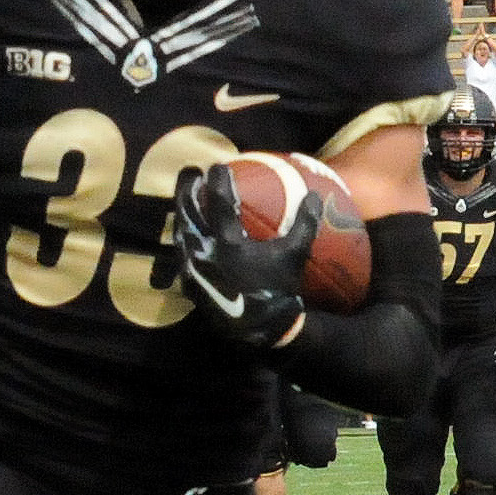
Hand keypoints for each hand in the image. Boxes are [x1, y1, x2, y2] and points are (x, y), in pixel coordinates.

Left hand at [171, 161, 313, 346]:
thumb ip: (304, 224)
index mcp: (229, 242)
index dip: (218, 179)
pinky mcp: (188, 283)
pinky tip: (186, 232)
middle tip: (190, 171)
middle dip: (186, 187)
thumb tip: (315, 195)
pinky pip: (180, 253)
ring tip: (185, 197)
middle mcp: (204, 252)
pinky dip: (183, 237)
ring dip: (181, 210)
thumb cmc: (279, 290)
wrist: (261, 330)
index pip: (219, 201)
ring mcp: (193, 268)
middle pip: (188, 211)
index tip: (218, 164)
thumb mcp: (295, 255)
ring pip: (179, 231)